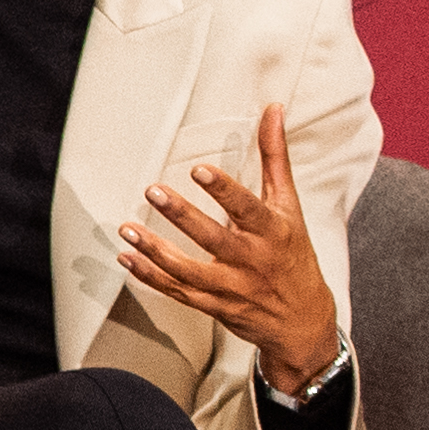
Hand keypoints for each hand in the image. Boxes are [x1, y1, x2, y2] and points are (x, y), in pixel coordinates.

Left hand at [121, 104, 345, 393]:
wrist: (301, 320)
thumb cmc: (293, 253)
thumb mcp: (290, 205)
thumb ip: (275, 157)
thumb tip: (273, 109)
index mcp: (272, 231)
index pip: (247, 208)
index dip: (224, 191)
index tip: (199, 170)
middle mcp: (251, 261)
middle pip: (214, 239)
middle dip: (182, 216)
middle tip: (153, 191)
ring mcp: (231, 288)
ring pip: (188, 271)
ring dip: (155, 251)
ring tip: (127, 229)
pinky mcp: (213, 306)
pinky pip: (177, 292)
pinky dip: (150, 276)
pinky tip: (127, 257)